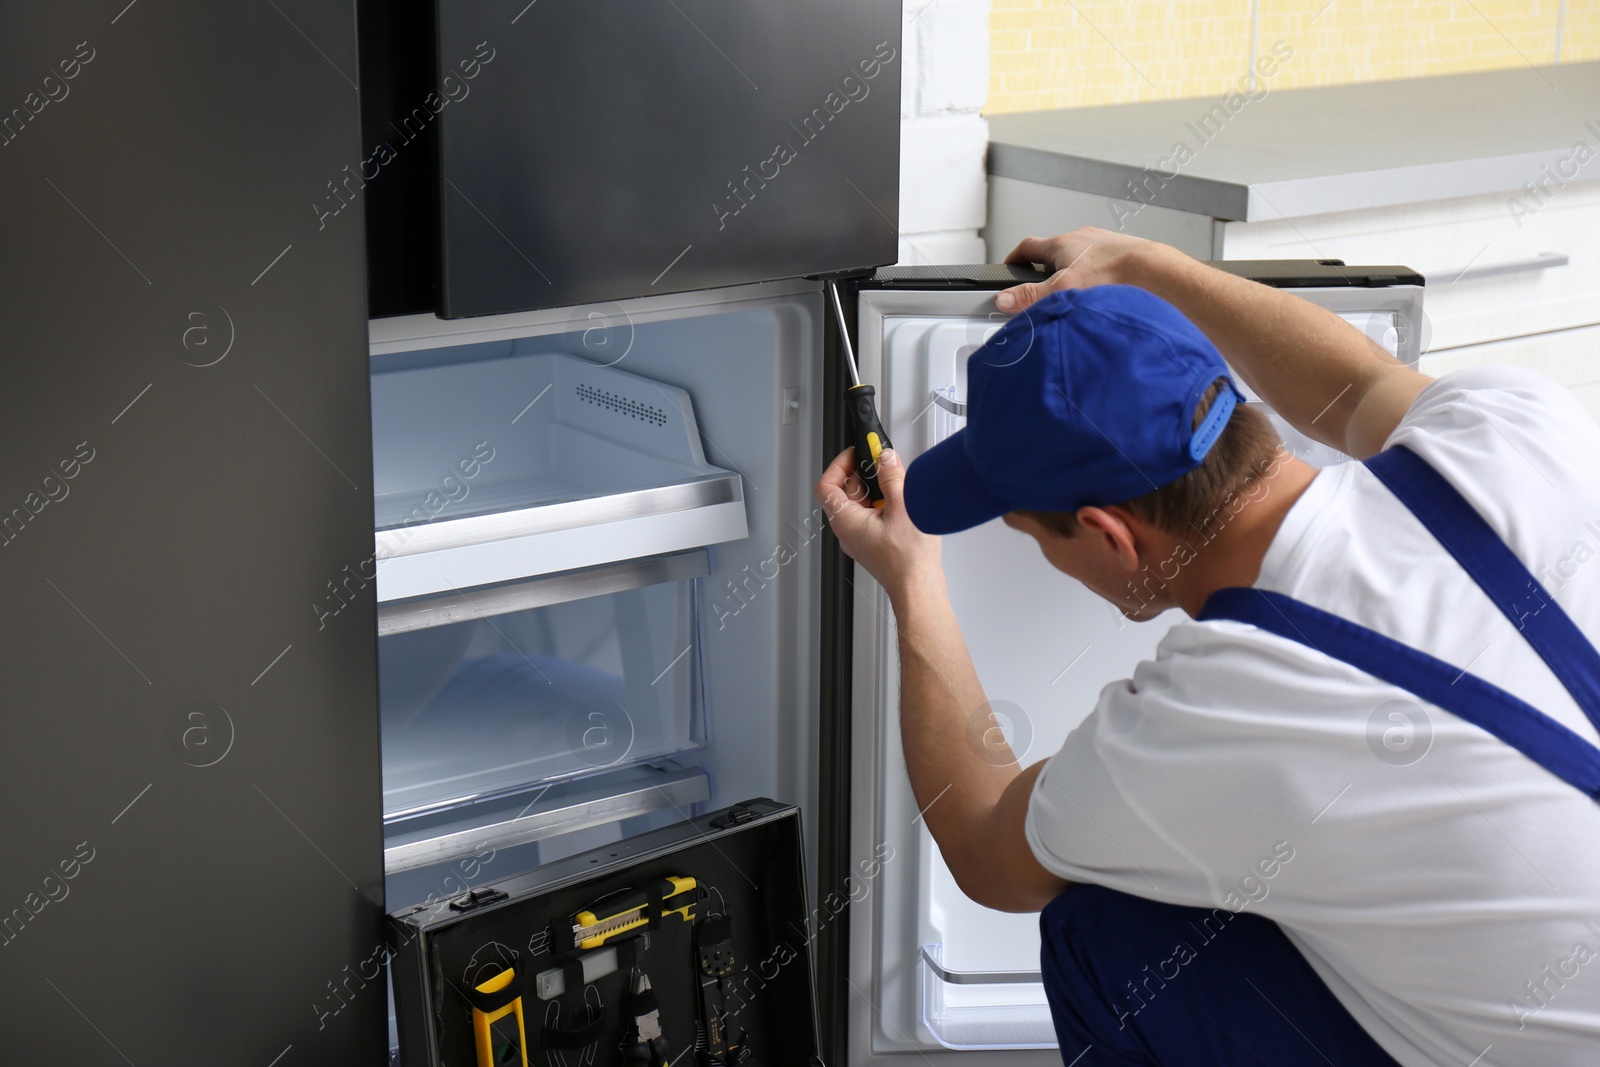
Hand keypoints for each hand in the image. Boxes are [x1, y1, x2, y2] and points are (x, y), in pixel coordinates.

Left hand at [814, 446, 940, 597]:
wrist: (918, 587)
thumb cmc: (907, 560)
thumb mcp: (902, 507)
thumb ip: (891, 477)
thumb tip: (885, 459)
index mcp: (846, 521)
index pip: (826, 485)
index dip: (839, 464)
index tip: (856, 454)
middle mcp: (848, 531)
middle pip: (844, 492)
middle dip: (862, 474)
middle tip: (880, 463)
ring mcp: (860, 539)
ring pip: (859, 504)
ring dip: (874, 488)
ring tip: (894, 482)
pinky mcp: (873, 544)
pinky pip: (870, 516)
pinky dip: (881, 503)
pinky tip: (900, 501)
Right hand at [996, 228, 1171, 312]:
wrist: (1153, 271)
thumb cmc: (1113, 274)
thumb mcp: (1062, 289)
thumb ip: (1031, 297)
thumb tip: (1004, 300)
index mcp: (1062, 244)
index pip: (1027, 246)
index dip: (1014, 258)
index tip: (1009, 268)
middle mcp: (1081, 238)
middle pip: (1053, 252)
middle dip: (1044, 270)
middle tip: (1042, 289)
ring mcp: (1102, 244)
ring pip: (1078, 257)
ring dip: (1072, 272)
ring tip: (1073, 294)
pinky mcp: (1120, 253)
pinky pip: (1100, 264)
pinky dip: (1095, 276)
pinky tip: (1100, 292)